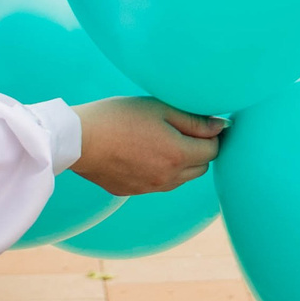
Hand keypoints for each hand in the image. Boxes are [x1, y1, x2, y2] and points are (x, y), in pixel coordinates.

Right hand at [73, 96, 222, 195]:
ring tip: (163, 140)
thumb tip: (221, 126)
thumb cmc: (119, 117)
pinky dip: (160, 171)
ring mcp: (150, 188)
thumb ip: (195, 120)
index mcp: (178, 155)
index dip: (213, 134)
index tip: (206, 122)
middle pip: (201, 167)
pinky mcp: (132, 191)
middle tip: (185, 130)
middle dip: (200, 150)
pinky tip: (144, 152)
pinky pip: (158, 183)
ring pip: (181, 178)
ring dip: (182, 162)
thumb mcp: (161, 108)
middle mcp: (168, 178)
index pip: (213, 150)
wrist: (78, 140)